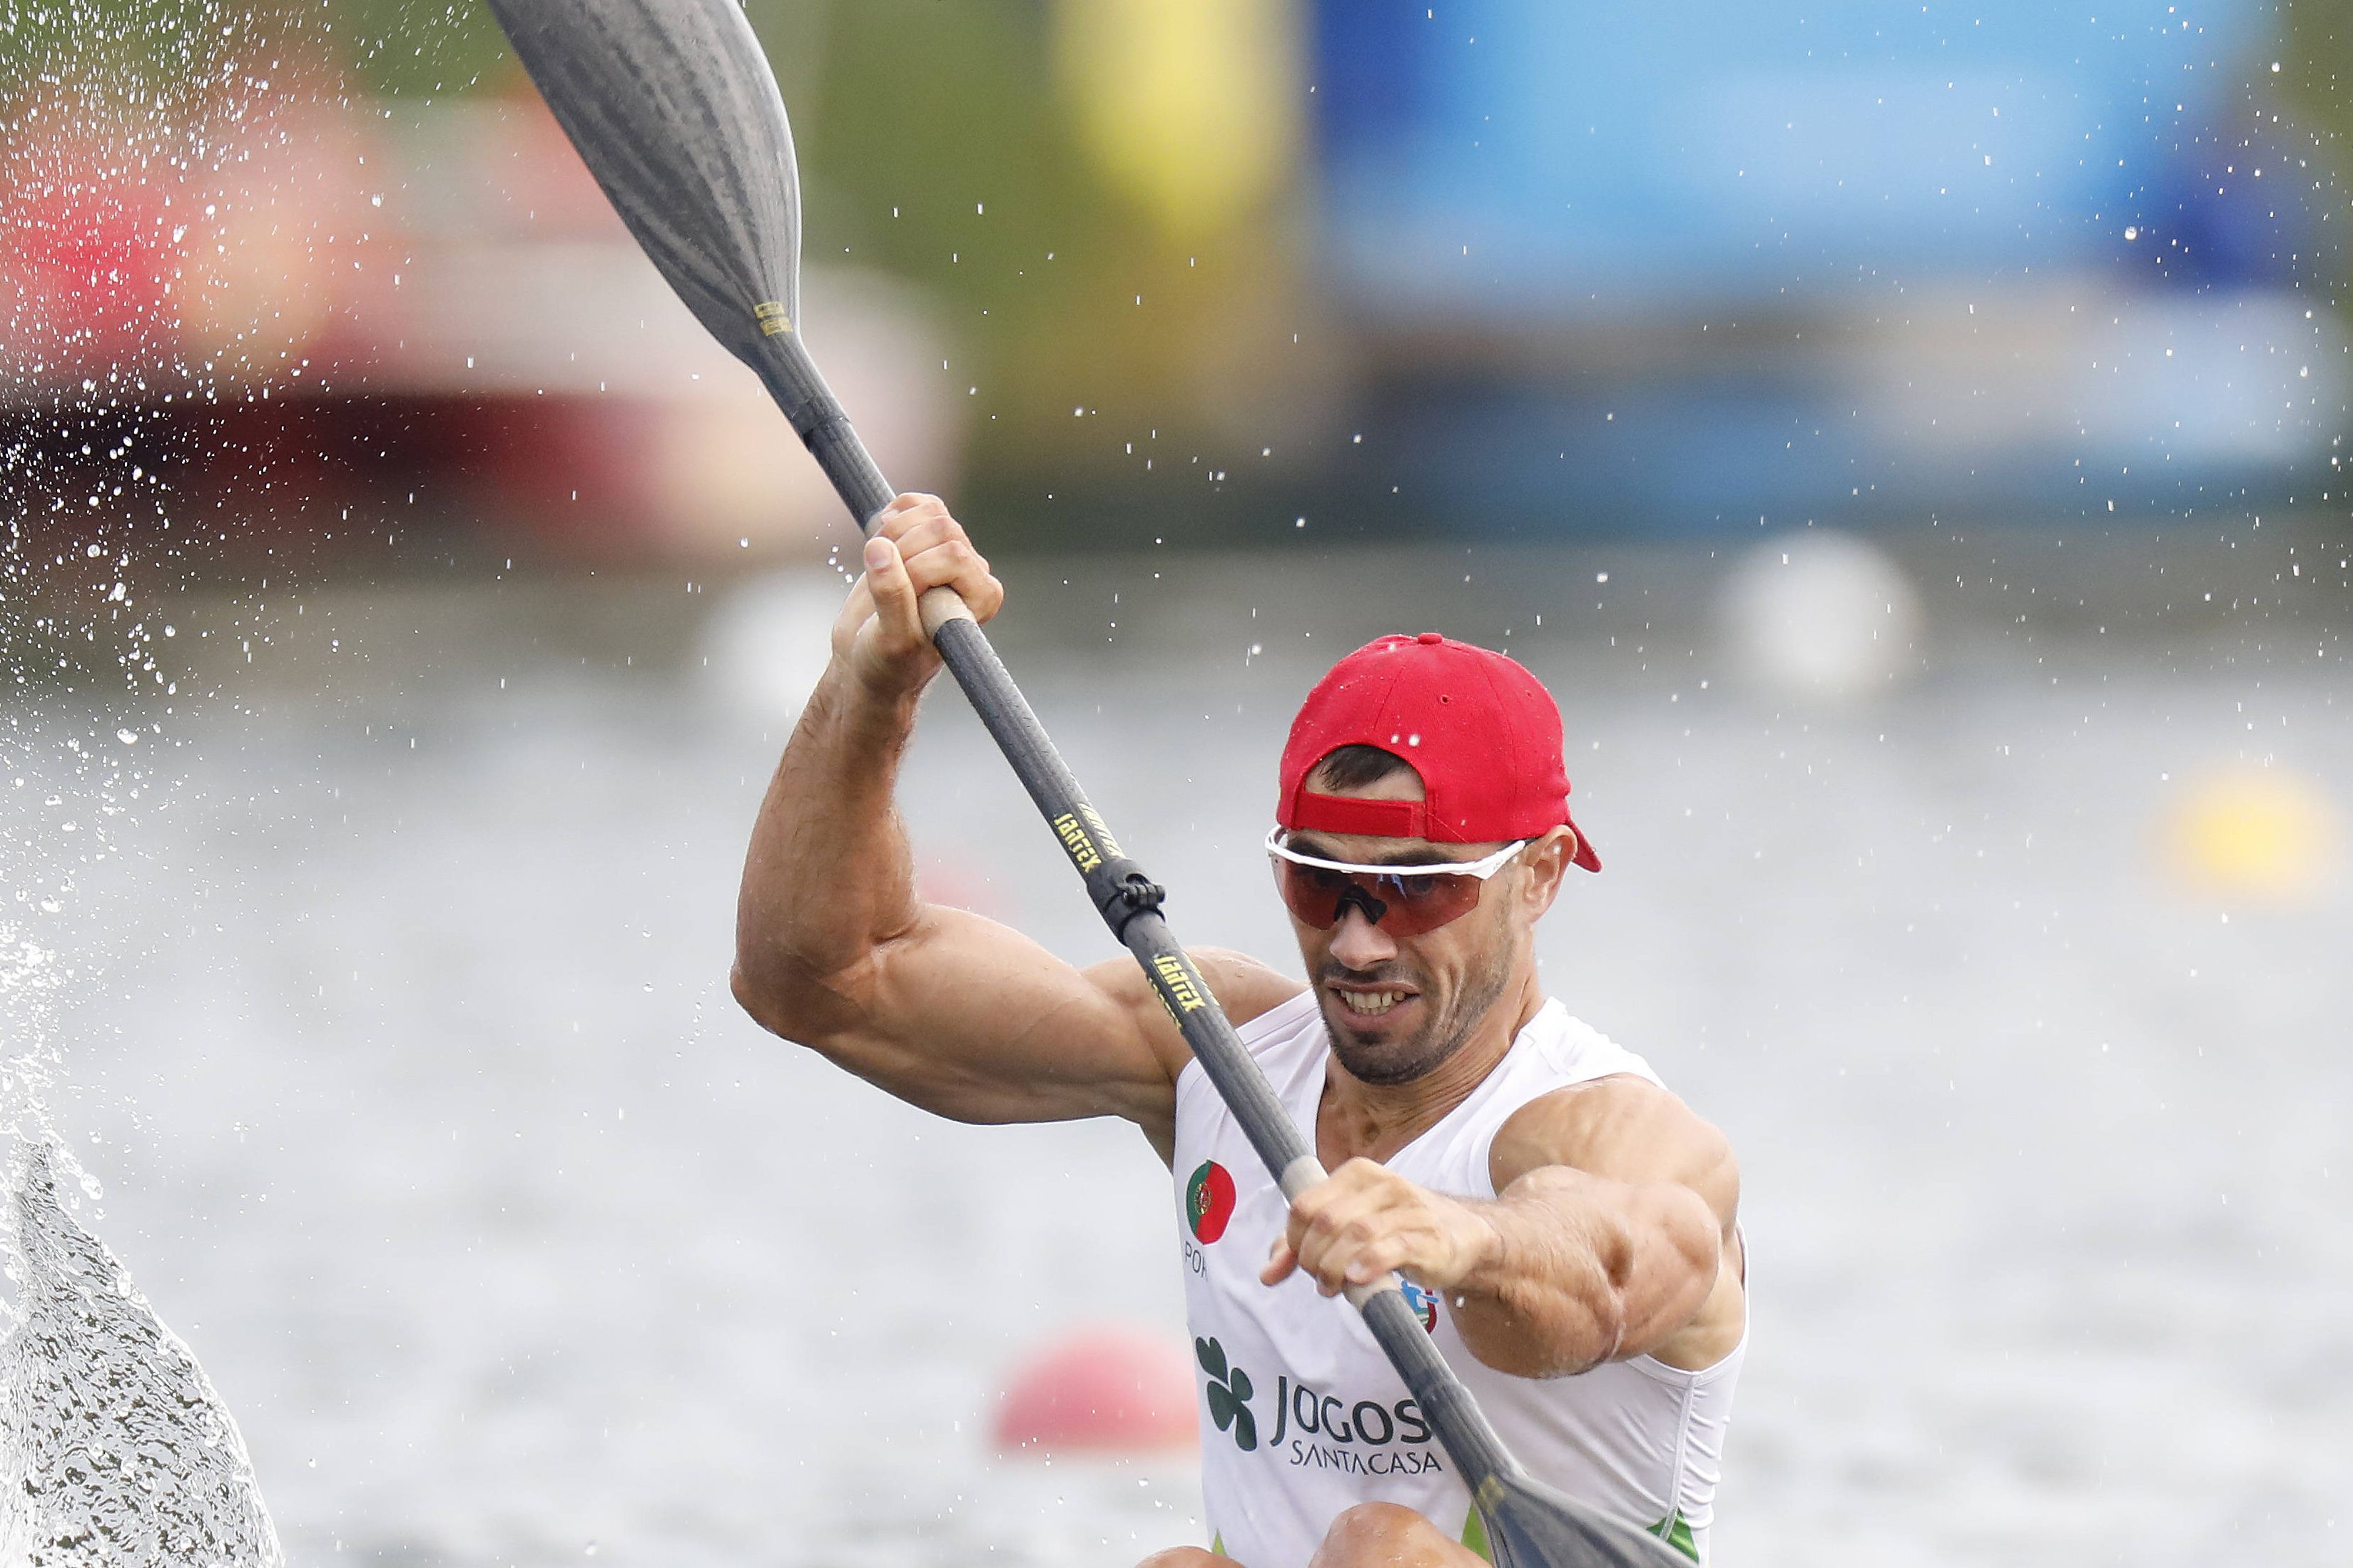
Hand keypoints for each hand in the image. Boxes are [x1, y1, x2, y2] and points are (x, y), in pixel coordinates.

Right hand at [831, 494, 1005, 699]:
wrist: (869, 657)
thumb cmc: (888, 661)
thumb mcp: (890, 639)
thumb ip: (891, 597)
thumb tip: (880, 548)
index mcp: (982, 597)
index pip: (953, 555)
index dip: (916, 570)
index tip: (897, 602)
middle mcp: (973, 571)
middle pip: (942, 527)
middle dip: (903, 548)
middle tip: (880, 582)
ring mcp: (950, 551)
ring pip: (929, 511)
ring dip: (893, 532)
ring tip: (878, 568)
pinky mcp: (926, 537)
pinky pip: (918, 503)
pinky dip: (893, 513)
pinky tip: (880, 540)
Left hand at [1262, 1157, 1500, 1297]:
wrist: (1464, 1236)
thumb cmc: (1397, 1231)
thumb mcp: (1349, 1229)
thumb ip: (1305, 1246)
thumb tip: (1267, 1274)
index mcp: (1357, 1173)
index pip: (1306, 1205)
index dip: (1295, 1241)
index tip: (1303, 1263)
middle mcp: (1383, 1183)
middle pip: (1327, 1222)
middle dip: (1313, 1258)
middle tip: (1321, 1281)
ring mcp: (1409, 1208)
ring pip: (1355, 1235)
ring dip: (1335, 1268)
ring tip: (1334, 1287)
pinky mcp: (1430, 1237)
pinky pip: (1392, 1248)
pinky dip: (1368, 1264)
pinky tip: (1357, 1280)